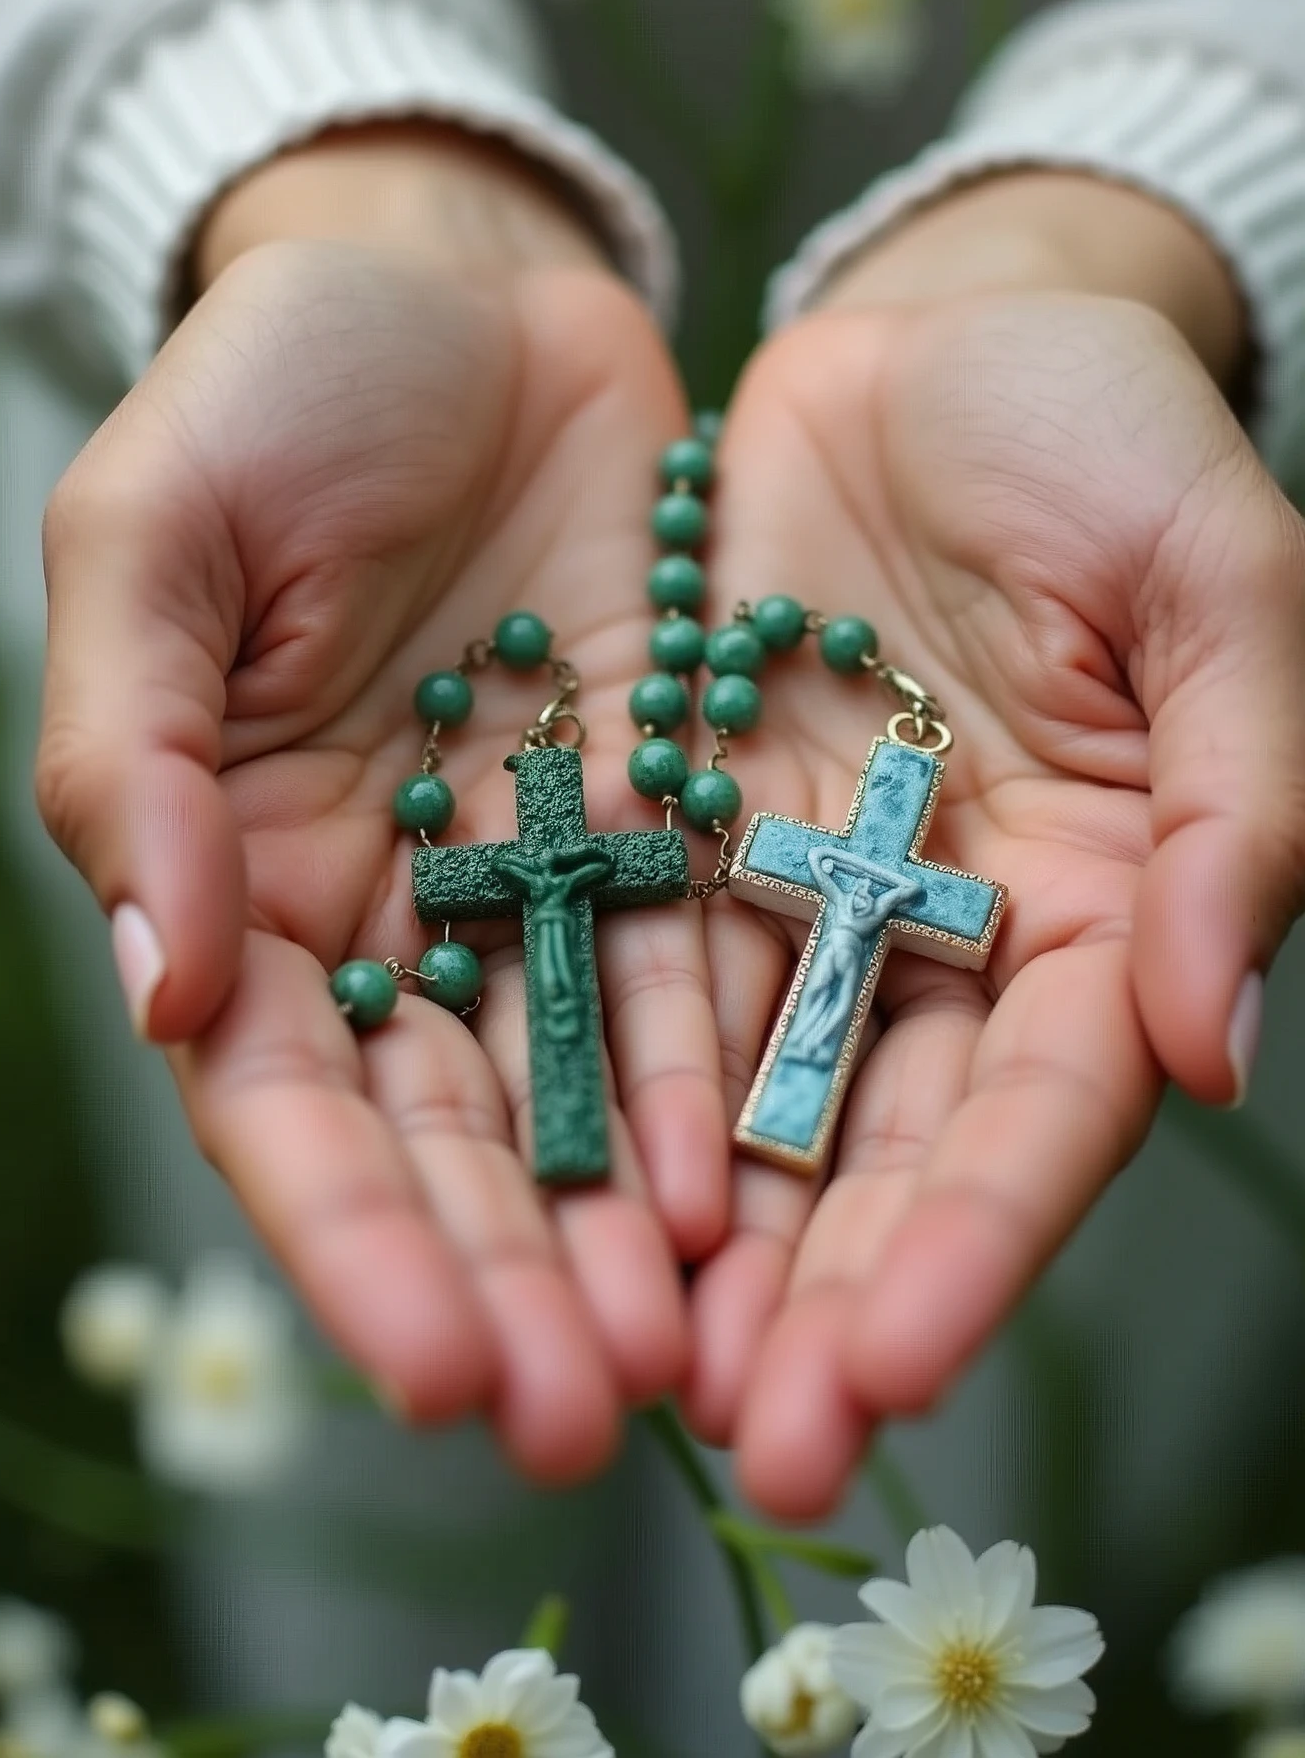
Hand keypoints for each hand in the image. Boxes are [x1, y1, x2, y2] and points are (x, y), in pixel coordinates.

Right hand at [36, 130, 727, 1482]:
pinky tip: (773, 1190)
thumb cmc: (274, 389)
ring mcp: (540, 870)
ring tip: (704, 1360)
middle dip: (508, 1280)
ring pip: (581, 1088)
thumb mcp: (156, 536)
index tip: (429, 1362)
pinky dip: (728, 1079)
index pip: (283, 1097)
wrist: (458, 279)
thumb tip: (165, 980)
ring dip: (630, 1228)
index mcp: (241, 869)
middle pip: (446, 1136)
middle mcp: (393, 908)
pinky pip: (704, 963)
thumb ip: (135, 754)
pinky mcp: (670, 812)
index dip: (350, 1234)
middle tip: (588, 1420)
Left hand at [685, 173, 1304, 1516]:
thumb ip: (1242, 807)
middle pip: (887, 1145)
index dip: (978, 1234)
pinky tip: (544, 1185)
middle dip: (821, 1298)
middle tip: (747, 1451)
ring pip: (750, 1092)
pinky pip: (636, 964)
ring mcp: (809, 888)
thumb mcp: (1222, 583)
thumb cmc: (1115, 434)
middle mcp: (949, 933)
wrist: (943, 329)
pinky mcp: (689, 823)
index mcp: (1106, 900)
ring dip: (692, 1240)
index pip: (1048, 1105)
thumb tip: (1214, 1042)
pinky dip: (598, 1074)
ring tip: (619, 1376)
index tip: (892, 1365)